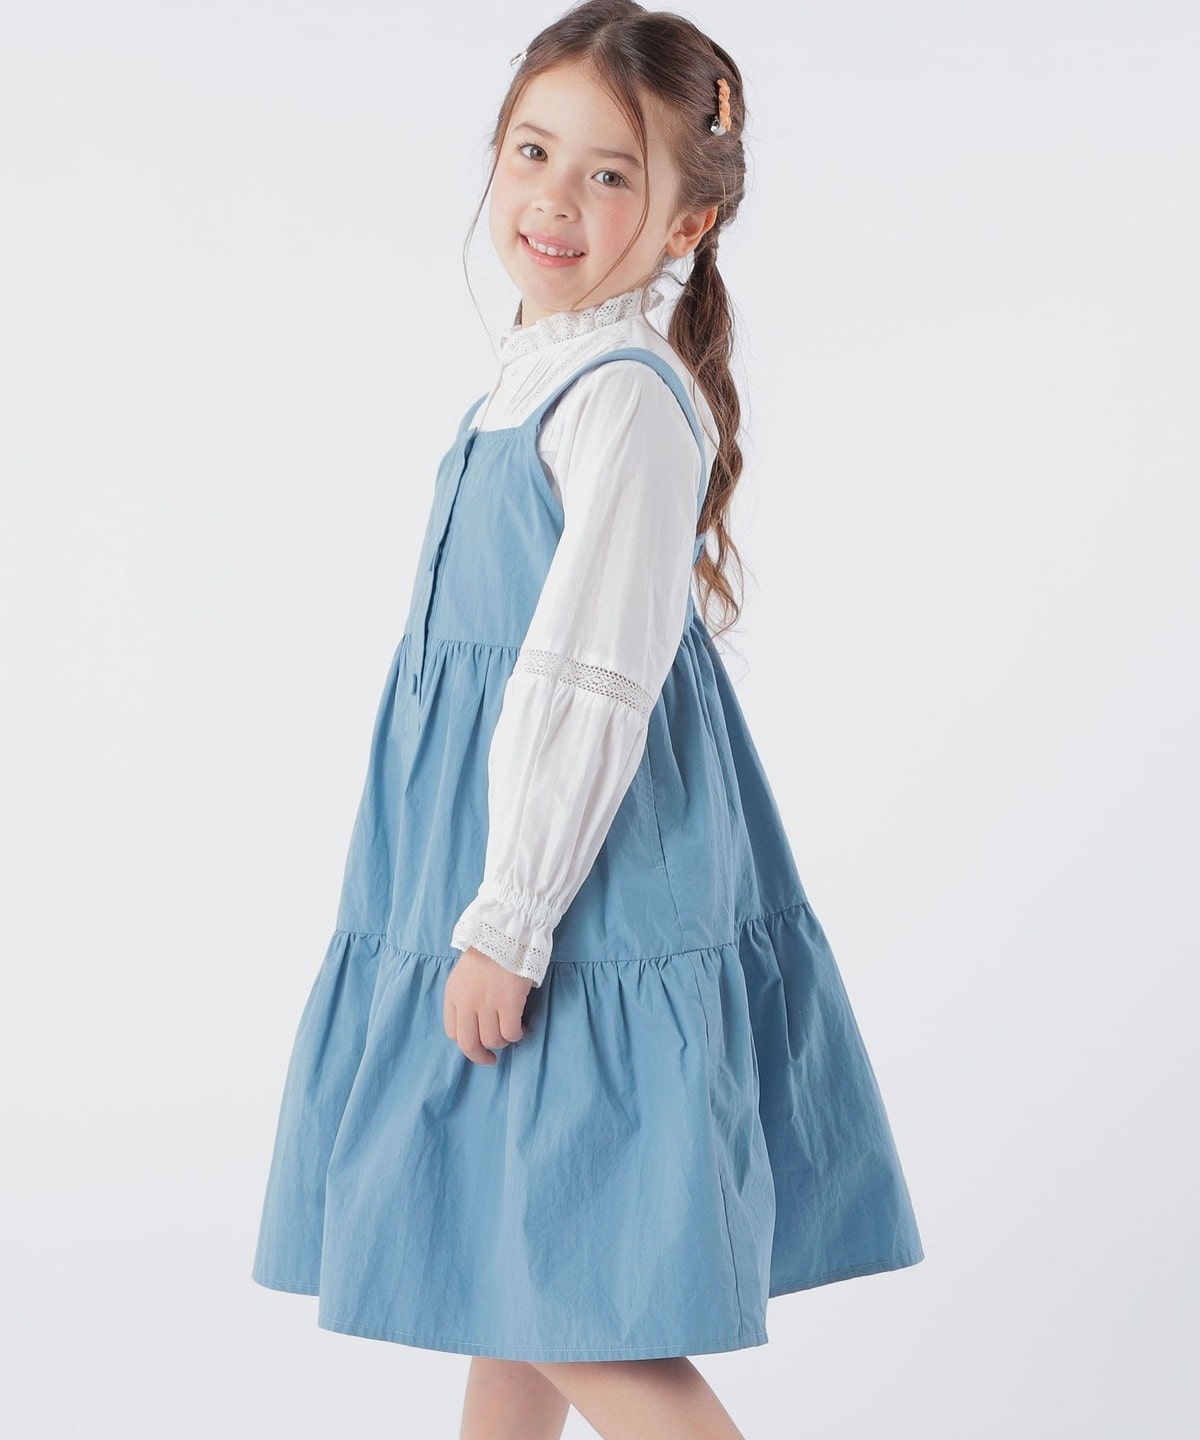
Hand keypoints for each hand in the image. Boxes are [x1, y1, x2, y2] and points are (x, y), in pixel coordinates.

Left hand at [443, 946, 532, 1064]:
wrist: (507, 933)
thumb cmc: (489, 952)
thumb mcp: (464, 975)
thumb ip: (464, 999)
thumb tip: (473, 1024)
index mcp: (453, 995)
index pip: (452, 1032)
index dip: (466, 1042)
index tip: (477, 1044)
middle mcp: (467, 1002)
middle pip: (468, 1044)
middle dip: (480, 1056)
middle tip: (490, 1058)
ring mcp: (488, 1003)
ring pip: (492, 1040)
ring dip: (503, 1042)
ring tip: (510, 1032)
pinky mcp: (509, 1002)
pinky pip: (511, 1032)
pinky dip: (516, 1035)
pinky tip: (521, 1028)